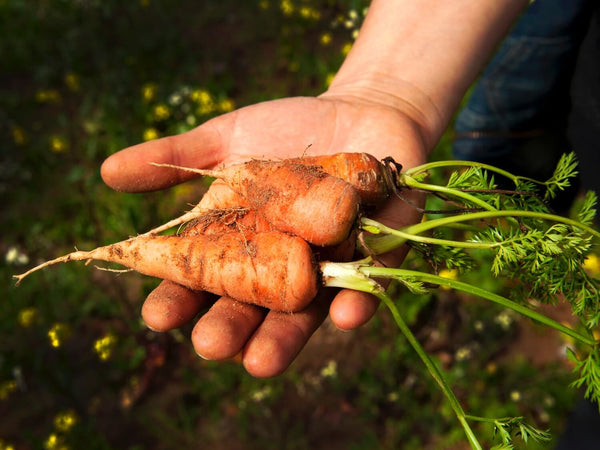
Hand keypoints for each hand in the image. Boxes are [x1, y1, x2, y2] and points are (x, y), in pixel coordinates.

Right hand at [101, 93, 426, 376]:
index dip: (180, 298)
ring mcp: (330, 265)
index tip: (157, 316)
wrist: (360, 111)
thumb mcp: (227, 138)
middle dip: (230, 327)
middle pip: (251, 305)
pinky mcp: (377, 256)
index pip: (204, 278)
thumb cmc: (288, 128)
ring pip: (305, 311)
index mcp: (242, 243)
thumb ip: (175, 158)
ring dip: (285, 337)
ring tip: (260, 362)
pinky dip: (357, 299)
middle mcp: (283, 265)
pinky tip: (344, 316)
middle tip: (209, 345)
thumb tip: (105, 172)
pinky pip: (369, 284)